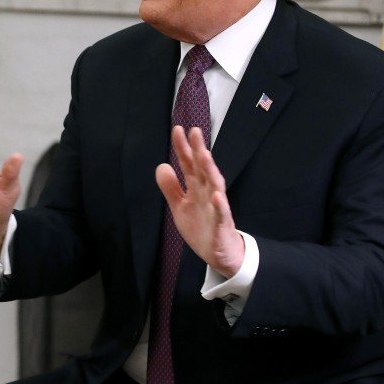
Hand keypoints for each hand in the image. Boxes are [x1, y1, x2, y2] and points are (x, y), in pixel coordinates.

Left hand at [156, 126, 244, 276]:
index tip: (178, 129)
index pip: (189, 164)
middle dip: (199, 150)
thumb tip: (162, 165)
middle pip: (203, 169)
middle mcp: (208, 193)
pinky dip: (220, 205)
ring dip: (210, 170)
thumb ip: (170, 187)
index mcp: (196, 188)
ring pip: (215, 185)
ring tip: (205, 154)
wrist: (218, 253)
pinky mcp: (221, 224)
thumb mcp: (179, 206)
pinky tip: (217, 195)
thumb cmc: (201, 227)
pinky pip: (221, 213)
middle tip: (195, 131)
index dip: (183, 148)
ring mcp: (216, 207)